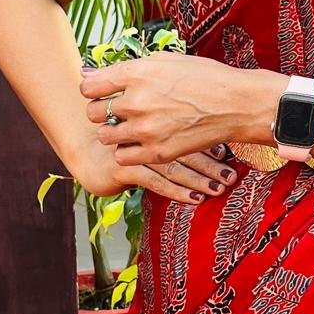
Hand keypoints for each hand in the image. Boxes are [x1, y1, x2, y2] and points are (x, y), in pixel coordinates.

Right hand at [73, 133, 238, 204]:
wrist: (81, 140)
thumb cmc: (118, 129)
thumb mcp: (143, 119)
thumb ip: (168, 117)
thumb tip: (204, 129)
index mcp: (156, 114)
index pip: (189, 126)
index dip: (209, 140)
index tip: (229, 150)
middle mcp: (147, 130)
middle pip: (186, 147)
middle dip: (211, 163)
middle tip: (232, 174)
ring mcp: (135, 148)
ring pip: (175, 166)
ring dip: (201, 178)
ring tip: (221, 187)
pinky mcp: (122, 166)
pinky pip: (155, 180)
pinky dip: (177, 190)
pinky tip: (195, 198)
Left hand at [78, 52, 283, 167]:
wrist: (234, 104)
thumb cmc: (202, 77)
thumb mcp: (165, 61)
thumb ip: (126, 67)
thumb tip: (87, 72)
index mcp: (138, 73)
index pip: (89, 87)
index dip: (94, 90)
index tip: (102, 92)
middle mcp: (137, 101)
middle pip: (94, 113)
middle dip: (103, 111)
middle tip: (120, 110)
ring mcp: (146, 129)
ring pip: (105, 136)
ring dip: (115, 132)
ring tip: (133, 126)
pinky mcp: (156, 152)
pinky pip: (122, 157)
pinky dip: (128, 150)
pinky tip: (142, 141)